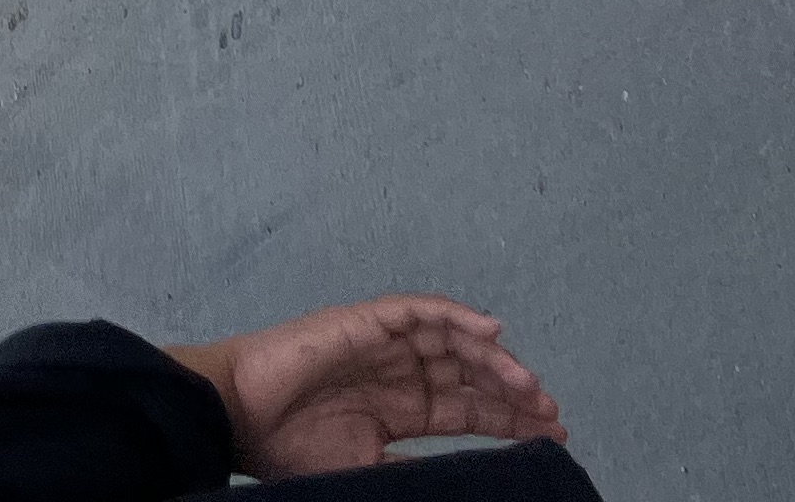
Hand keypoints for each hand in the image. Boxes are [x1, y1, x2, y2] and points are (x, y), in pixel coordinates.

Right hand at [164, 295, 565, 477]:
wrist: (240, 416)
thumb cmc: (290, 452)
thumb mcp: (371, 472)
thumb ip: (417, 472)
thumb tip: (468, 485)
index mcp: (400, 409)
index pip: (469, 409)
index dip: (511, 419)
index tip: (554, 435)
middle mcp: (400, 373)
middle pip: (471, 373)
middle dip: (514, 390)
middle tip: (550, 411)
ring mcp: (385, 344)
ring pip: (455, 340)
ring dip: (494, 358)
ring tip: (528, 385)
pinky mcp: (367, 321)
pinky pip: (421, 310)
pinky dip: (457, 315)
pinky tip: (490, 331)